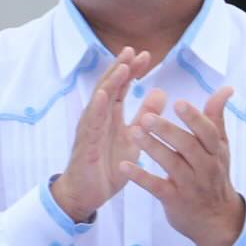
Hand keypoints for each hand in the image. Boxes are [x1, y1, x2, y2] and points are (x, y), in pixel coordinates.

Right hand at [51, 48, 158, 222]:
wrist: (88, 195)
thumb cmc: (108, 166)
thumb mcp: (134, 138)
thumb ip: (145, 116)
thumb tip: (160, 92)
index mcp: (110, 115)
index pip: (120, 87)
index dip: (131, 70)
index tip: (146, 55)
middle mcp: (98, 118)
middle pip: (108, 87)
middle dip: (120, 68)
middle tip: (133, 50)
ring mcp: (90, 129)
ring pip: (98, 101)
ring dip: (110, 82)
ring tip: (122, 66)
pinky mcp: (85, 144)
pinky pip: (90, 124)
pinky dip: (95, 108)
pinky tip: (102, 95)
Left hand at [122, 86, 245, 245]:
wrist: (216, 219)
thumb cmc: (214, 175)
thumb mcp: (220, 147)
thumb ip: (216, 118)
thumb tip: (226, 88)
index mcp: (215, 151)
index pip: (207, 131)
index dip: (194, 118)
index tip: (178, 103)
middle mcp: (205, 167)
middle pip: (188, 146)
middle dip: (167, 130)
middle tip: (146, 116)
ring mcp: (190, 184)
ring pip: (171, 164)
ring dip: (152, 148)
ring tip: (133, 131)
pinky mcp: (174, 200)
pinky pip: (156, 186)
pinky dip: (140, 176)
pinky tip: (124, 165)